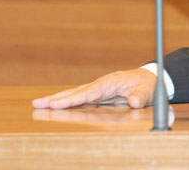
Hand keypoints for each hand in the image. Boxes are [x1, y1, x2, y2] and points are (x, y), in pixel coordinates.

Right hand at [31, 68, 156, 109]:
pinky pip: (81, 101)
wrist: (151, 79)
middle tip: (36, 103)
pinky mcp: (100, 96)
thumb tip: (133, 103)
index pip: (88, 93)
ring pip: (75, 96)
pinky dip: (68, 104)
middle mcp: (101, 85)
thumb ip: (141, 97)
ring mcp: (99, 90)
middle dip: (56, 98)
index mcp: (110, 82)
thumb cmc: (148, 84)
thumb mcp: (148, 90)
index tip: (56, 104)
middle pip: (75, 92)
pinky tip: (57, 109)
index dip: (72, 99)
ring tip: (39, 105)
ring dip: (58, 101)